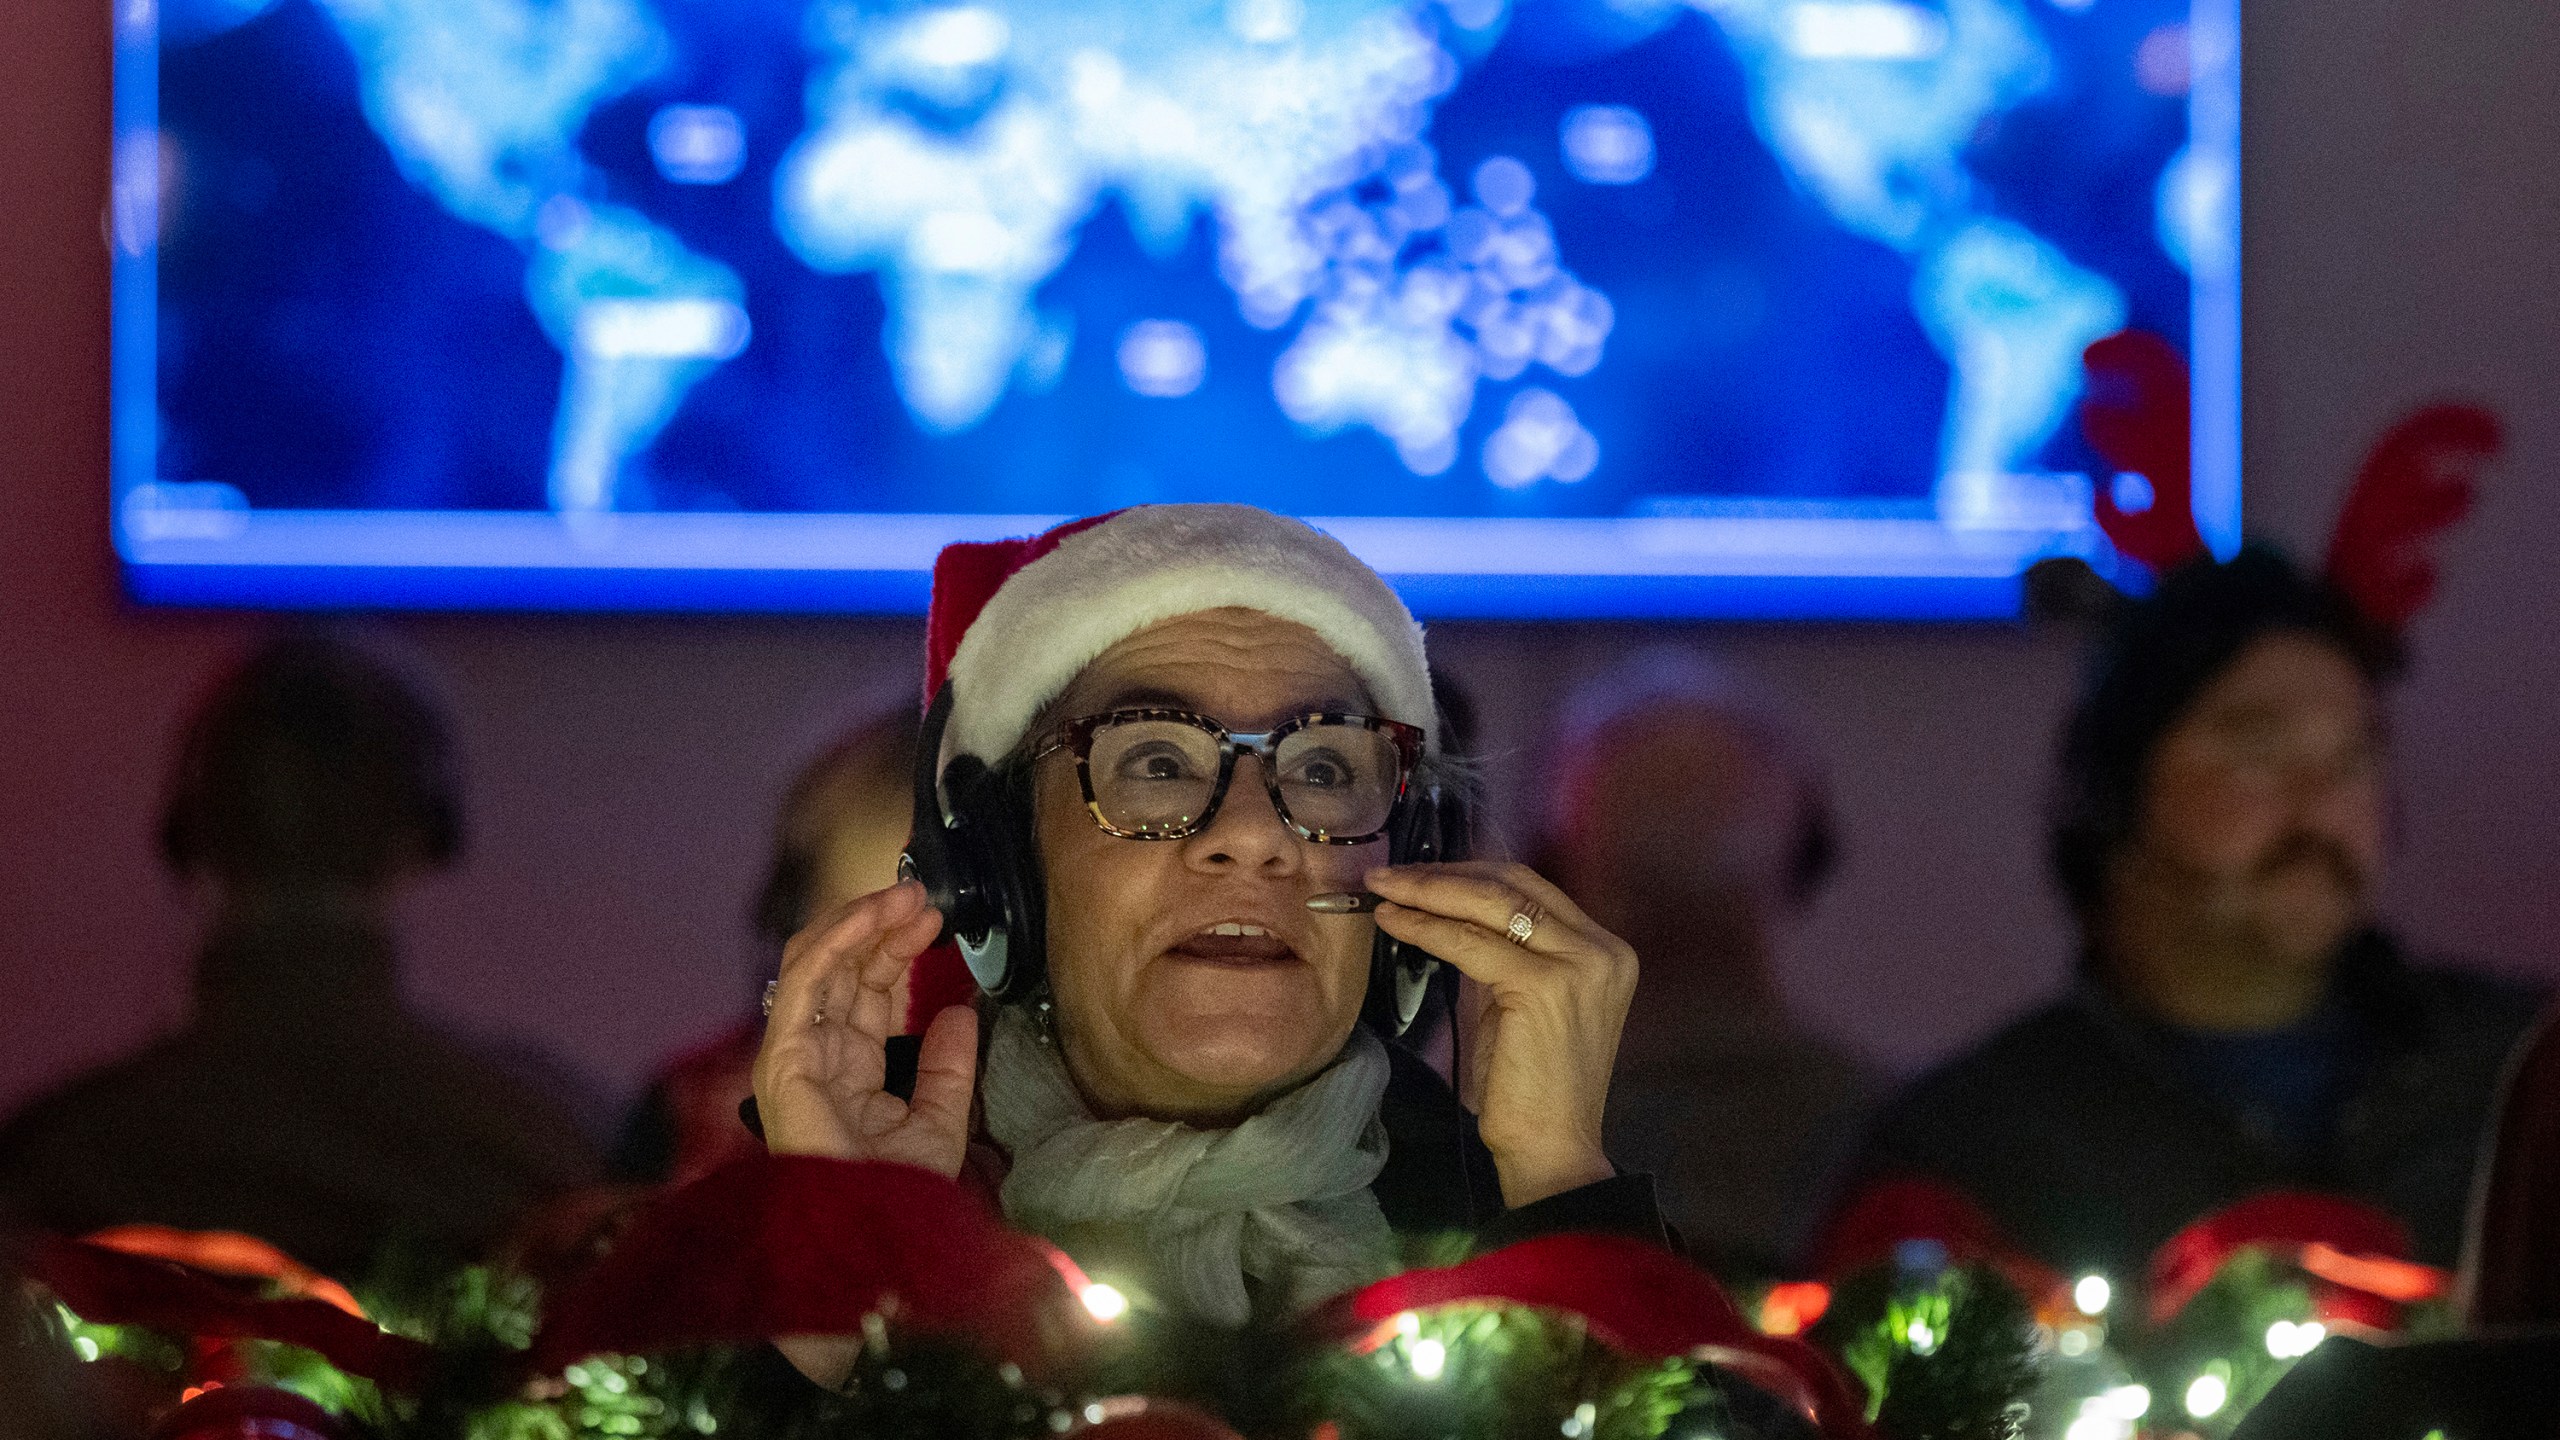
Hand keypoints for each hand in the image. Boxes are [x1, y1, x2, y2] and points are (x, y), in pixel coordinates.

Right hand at [751, 879, 978, 1177]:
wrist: (871, 1234)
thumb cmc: (897, 1194)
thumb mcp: (940, 1121)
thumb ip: (949, 1067)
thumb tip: (960, 1013)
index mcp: (852, 1070)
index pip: (870, 993)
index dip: (899, 951)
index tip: (936, 921)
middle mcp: (820, 1056)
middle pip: (846, 970)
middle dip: (882, 927)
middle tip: (922, 896)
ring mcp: (796, 1055)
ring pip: (819, 963)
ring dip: (860, 921)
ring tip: (904, 895)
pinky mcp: (783, 1057)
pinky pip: (805, 982)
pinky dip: (836, 942)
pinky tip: (871, 917)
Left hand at [1366, 862, 1634, 1208]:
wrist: (1553, 1150)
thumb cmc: (1533, 1089)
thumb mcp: (1526, 1005)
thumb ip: (1508, 956)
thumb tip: (1451, 913)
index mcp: (1605, 951)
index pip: (1532, 888)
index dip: (1471, 874)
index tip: (1422, 873)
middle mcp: (1601, 949)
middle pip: (1513, 883)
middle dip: (1444, 873)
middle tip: (1390, 872)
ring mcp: (1579, 964)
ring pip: (1489, 904)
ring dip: (1428, 891)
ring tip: (1383, 888)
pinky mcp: (1544, 985)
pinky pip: (1469, 943)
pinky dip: (1426, 928)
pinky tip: (1394, 921)